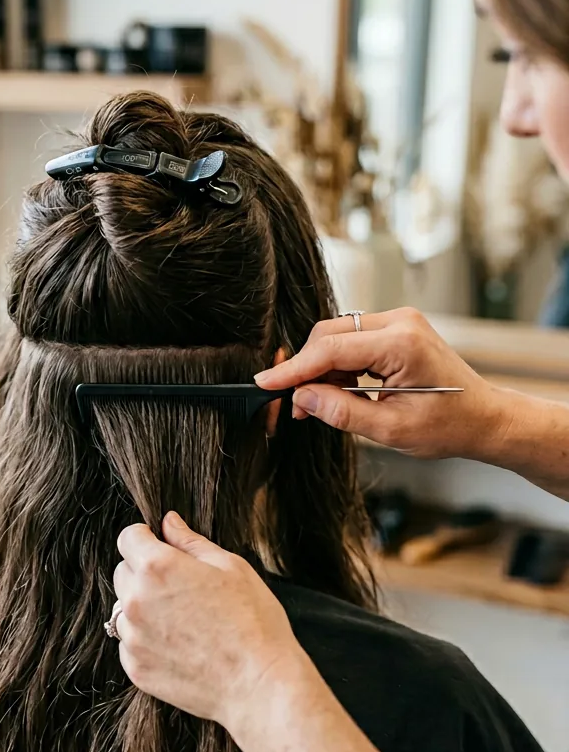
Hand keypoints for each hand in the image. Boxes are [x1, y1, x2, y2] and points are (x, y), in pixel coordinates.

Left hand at [114, 513, 302, 738]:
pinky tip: (181, 646)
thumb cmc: (253, 623)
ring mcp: (132, 638)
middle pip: (123, 572)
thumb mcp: (230, 568)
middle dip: (144, 572)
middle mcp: (136, 600)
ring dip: (144, 608)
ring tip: (183, 621)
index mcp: (157, 567)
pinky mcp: (135, 668)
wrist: (258, 685)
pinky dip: (148, 641)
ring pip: (124, 610)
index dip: (145, 538)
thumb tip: (168, 523)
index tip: (159, 546)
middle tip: (181, 588)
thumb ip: (191, 542)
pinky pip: (131, 644)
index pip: (128, 538)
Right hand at [257, 308, 502, 459]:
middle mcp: (400, 322)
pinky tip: (339, 391)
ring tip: (319, 403)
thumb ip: (341, 411)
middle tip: (295, 405)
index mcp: (402, 343)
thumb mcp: (390, 429)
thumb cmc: (449, 426)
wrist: (485, 419)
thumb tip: (301, 399)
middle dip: (306, 368)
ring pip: (338, 335)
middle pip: (330, 334)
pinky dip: (339, 364)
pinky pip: (353, 339)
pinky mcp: (397, 329)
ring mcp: (399, 321)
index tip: (266, 383)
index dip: (294, 368)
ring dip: (322, 367)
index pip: (331, 348)